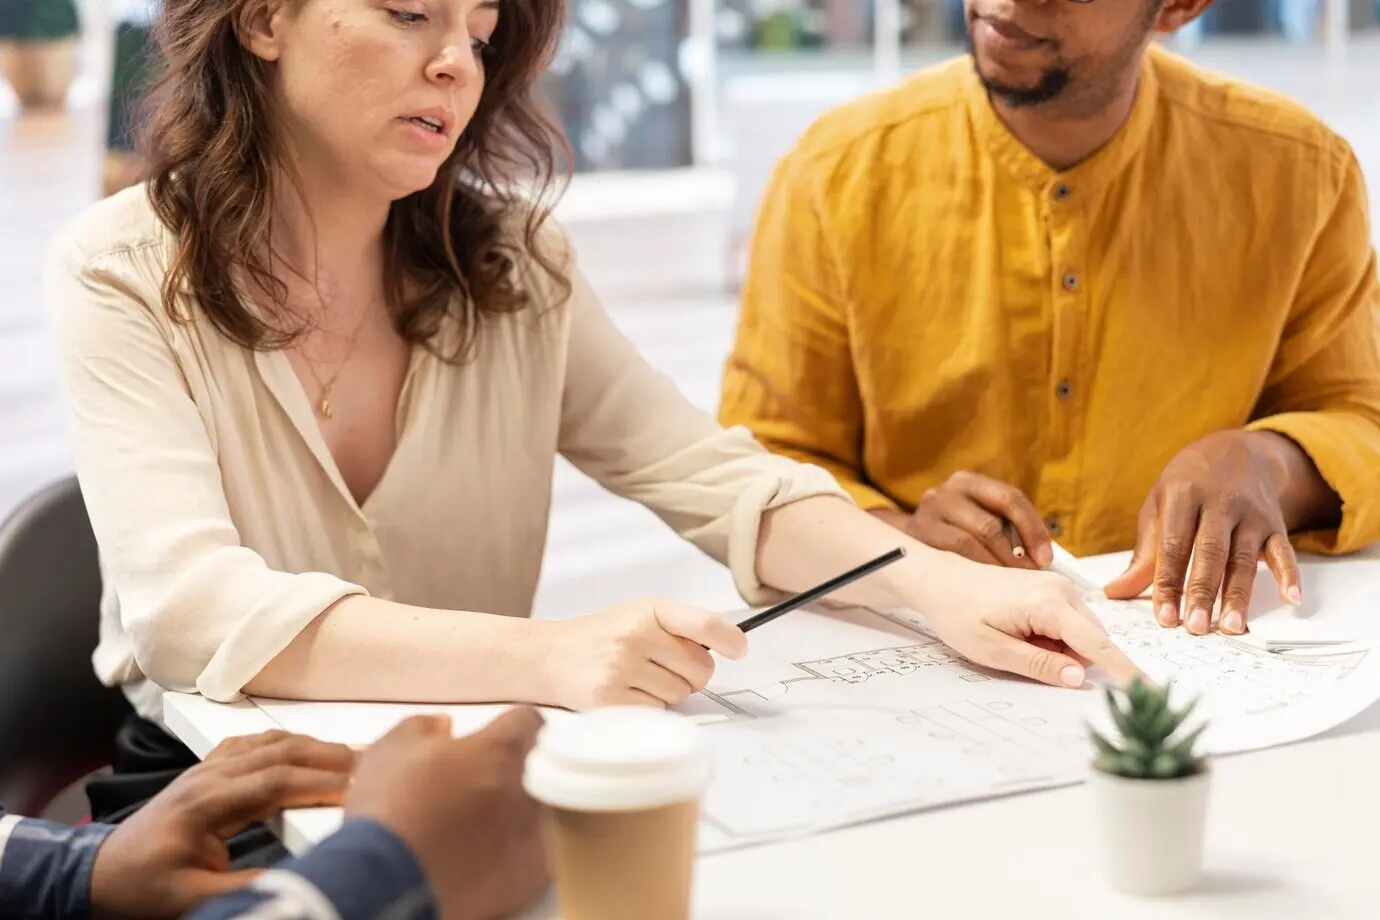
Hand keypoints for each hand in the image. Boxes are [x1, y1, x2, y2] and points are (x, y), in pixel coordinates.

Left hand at [90, 731, 355, 919]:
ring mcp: (207, 769)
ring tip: (352, 755)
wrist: (101, 874)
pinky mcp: (208, 771)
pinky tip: (307, 748)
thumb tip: (298, 878)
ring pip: (271, 742)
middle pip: (281, 753)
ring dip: (314, 746)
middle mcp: (208, 776)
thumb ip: (246, 887)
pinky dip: (289, 742)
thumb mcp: (193, 898)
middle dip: (330, 757)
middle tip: (372, 764)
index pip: (276, 782)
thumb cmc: (142, 886)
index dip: (320, 783)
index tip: (357, 790)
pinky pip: (254, 743)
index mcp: (204, 803)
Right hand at [346, 709, 547, 919]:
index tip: (492, 739)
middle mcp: (529, 789)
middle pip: (540, 766)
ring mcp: (535, 836)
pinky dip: (519, 852)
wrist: (384, 884)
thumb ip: (422, 727)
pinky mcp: (532, 876)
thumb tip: (444, 724)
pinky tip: (491, 857)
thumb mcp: (390, 751)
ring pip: (543, 810)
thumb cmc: (387, 810)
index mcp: (500, 750)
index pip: (528, 721)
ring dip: (520, 810)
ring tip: (486, 823)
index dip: (508, 727)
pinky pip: (538, 854)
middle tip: (485, 782)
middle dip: (518, 769)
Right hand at [541, 599, 747, 708]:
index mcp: (650, 609)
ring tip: (641, 678)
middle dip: (692, 674)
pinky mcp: (611, 699)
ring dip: (669, 692)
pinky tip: (629, 692)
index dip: (730, 640)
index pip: (706, 623)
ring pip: (681, 693)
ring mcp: (623, 667)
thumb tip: (732, 643)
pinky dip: (650, 707)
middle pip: (701, 668)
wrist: (549, 656)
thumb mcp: (641, 615)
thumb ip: (682, 625)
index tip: (738, 650)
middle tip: (667, 668)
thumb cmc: (604, 636)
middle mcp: (637, 634)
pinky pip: (658, 711)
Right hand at [880, 472, 1051, 568]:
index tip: (1045, 557)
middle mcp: (947, 492)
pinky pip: (952, 556)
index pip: (1010, 499)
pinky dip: (974, 571)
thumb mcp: (977, 515)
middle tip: (1029, 576)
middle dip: (1015, 556)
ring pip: (971, 542)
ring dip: (995, 567)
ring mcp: (930, 513)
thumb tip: (1042, 556)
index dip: (1033, 529)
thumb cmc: (951, 530)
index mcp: (969, 481)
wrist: (903, 540)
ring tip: (1009, 584)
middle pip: (991, 525)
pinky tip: (984, 584)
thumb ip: (1006, 527)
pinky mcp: (918, 536)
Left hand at [924, 562, 1141, 689]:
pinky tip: (1023, 633)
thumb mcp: (993, 649)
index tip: (1148, 693)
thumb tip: (1079, 679)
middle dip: (1070, 660)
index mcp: (1048, 604)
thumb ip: (1039, 665)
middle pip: (1092, 641)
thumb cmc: (959, 613)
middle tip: (1023, 655)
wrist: (940, 580)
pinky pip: (1068, 624)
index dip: (1123, 672)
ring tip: (1017, 641)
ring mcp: (1058, 586)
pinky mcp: (1052, 589)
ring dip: (1060, 649)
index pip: (1097, 645)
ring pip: (1081, 634)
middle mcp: (1061, 590)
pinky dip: (1054, 637)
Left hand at [1104, 430, 1302, 636]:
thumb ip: (1144, 553)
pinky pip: (1284, 551)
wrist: (1237, 450)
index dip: (1168, 582)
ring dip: (1238, 594)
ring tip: (1230, 627)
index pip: (1173, 545)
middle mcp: (1220, 502)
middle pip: (1210, 553)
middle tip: (1195, 627)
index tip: (1164, 616)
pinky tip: (1291, 600)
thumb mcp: (1159, 505)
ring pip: (1244, 558)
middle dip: (1202, 592)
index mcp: (1183, 495)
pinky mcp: (1275, 523)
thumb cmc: (1188, 483)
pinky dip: (1289, 575)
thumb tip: (1115, 592)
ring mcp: (1250, 513)